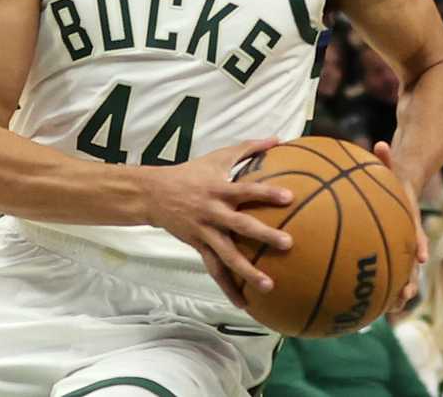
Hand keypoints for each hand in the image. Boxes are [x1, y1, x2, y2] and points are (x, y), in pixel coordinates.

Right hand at [141, 137, 292, 308]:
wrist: (153, 193)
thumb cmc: (191, 172)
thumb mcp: (217, 156)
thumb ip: (248, 148)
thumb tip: (277, 138)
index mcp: (219, 189)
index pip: (246, 190)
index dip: (266, 193)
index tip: (289, 198)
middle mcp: (213, 212)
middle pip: (240, 225)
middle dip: (264, 235)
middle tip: (288, 244)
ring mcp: (205, 232)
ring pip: (227, 255)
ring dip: (247, 271)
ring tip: (269, 286)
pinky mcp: (198, 246)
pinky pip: (215, 270)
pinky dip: (228, 287)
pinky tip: (244, 303)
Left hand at [372, 141, 426, 312]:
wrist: (408, 180)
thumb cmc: (393, 173)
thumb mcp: (390, 164)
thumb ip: (386, 156)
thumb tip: (381, 142)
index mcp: (408, 216)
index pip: (416, 230)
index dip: (419, 242)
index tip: (422, 257)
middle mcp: (409, 231)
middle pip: (413, 258)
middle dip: (411, 276)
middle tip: (406, 294)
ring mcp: (404, 241)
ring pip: (405, 269)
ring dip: (400, 287)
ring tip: (393, 308)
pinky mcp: (394, 246)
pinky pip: (390, 268)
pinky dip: (385, 283)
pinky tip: (374, 302)